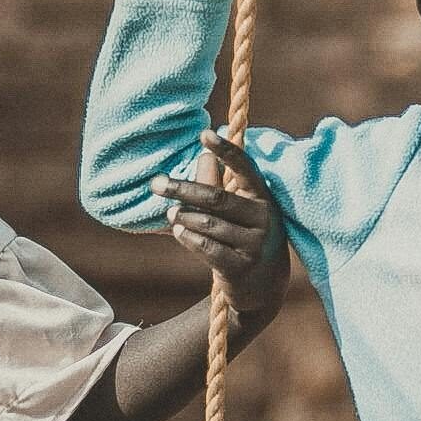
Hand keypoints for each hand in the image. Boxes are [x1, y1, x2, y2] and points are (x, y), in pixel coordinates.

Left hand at [150, 131, 289, 318]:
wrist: (264, 285)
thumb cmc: (244, 236)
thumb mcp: (238, 210)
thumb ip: (219, 185)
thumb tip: (204, 155)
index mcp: (262, 197)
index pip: (246, 169)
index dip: (227, 151)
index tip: (205, 134)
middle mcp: (263, 219)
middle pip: (216, 198)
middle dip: (183, 189)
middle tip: (157, 183)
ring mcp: (254, 245)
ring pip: (208, 224)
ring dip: (183, 217)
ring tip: (171, 214)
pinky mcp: (241, 268)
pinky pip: (206, 247)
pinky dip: (187, 237)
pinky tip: (179, 231)